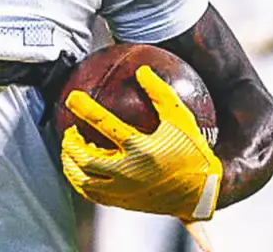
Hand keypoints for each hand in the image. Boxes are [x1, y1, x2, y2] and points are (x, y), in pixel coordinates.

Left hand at [60, 65, 221, 221]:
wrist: (203, 194)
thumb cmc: (193, 153)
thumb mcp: (181, 119)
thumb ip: (160, 93)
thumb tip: (142, 70)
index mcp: (141, 149)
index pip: (103, 124)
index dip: (84, 108)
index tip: (72, 97)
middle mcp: (129, 172)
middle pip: (85, 158)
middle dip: (70, 143)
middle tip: (69, 131)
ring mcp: (124, 191)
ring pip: (83, 180)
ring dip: (70, 165)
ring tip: (69, 151)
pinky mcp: (124, 203)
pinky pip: (93, 195)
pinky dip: (80, 182)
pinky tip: (80, 171)